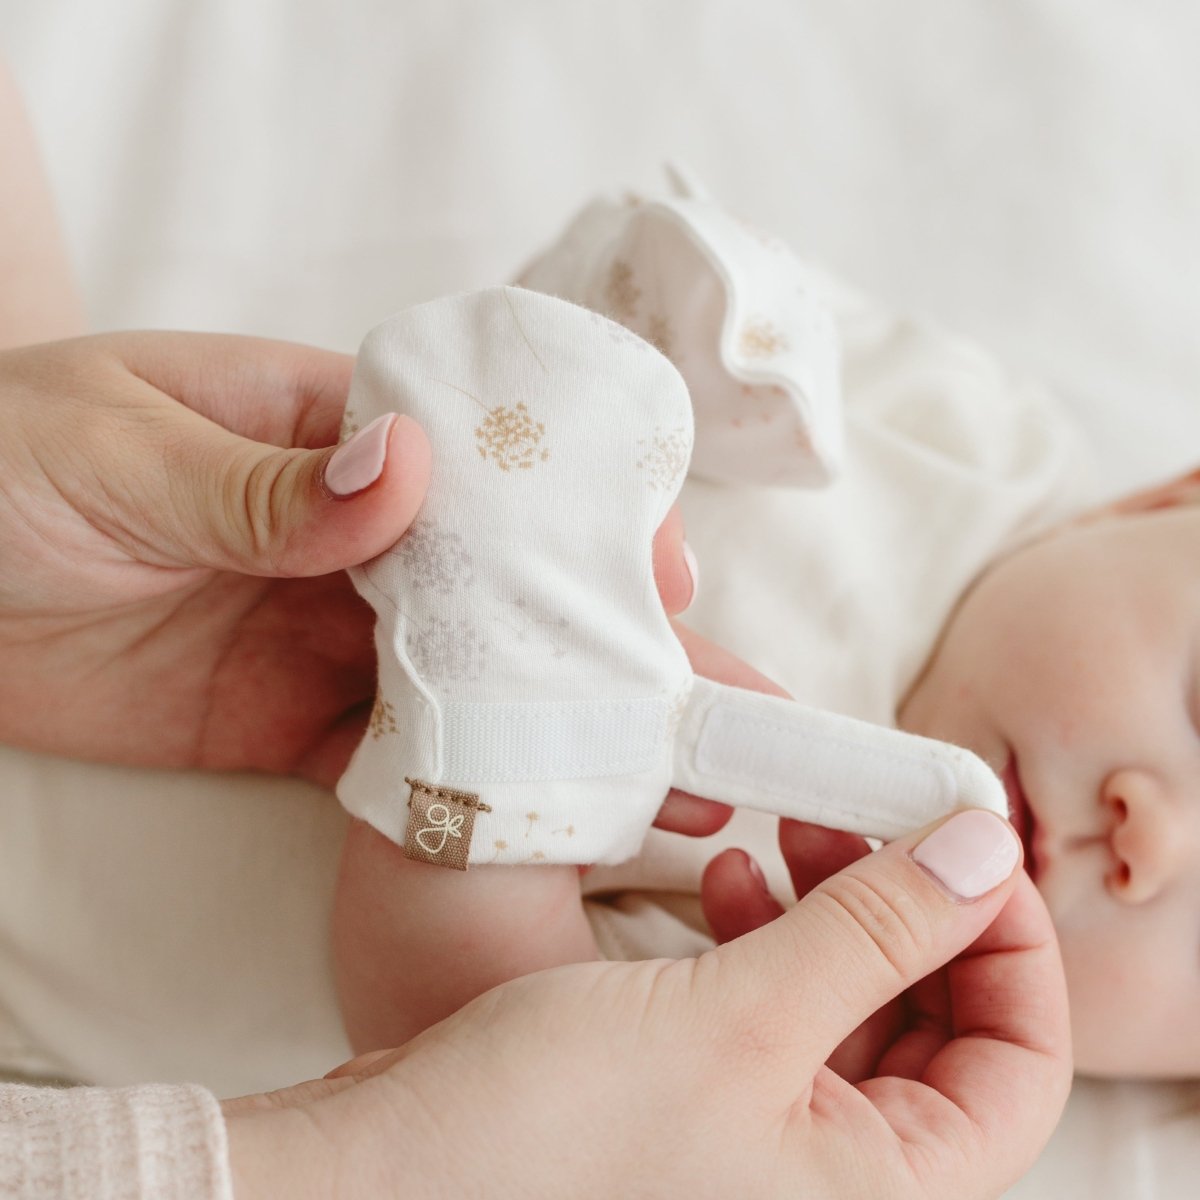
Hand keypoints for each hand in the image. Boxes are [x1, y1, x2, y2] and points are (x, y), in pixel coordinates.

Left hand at [0, 332, 697, 789]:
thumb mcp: (123, 453)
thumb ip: (268, 481)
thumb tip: (410, 470)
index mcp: (331, 432)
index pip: (484, 465)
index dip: (575, 513)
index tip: (660, 562)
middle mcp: (354, 536)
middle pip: (498, 583)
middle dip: (594, 630)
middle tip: (694, 687)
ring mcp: (325, 635)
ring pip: (460, 677)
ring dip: (544, 717)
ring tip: (649, 765)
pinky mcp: (287, 724)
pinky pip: (385, 758)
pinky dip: (448, 784)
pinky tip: (522, 812)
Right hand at [225, 810, 1070, 1198]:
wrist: (389, 1171)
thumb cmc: (551, 1138)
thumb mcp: (742, 1018)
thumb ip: (878, 931)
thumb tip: (983, 853)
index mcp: (878, 1196)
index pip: (1019, 1067)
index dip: (1009, 943)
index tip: (969, 842)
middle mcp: (831, 1182)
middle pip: (936, 1028)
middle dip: (910, 909)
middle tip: (873, 820)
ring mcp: (764, 1142)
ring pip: (851, 1007)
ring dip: (832, 909)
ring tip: (781, 838)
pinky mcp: (702, 1099)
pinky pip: (777, 1009)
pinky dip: (768, 935)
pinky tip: (722, 878)